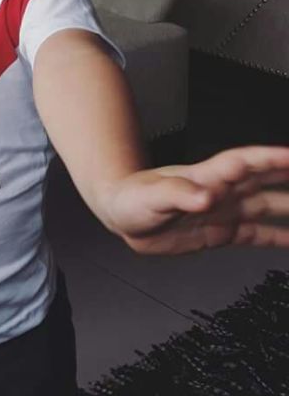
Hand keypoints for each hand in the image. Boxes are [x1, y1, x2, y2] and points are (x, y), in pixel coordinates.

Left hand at [103, 145, 288, 254]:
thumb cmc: (132, 198)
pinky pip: (258, 234)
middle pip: (267, 180)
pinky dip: (280, 237)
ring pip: (269, 206)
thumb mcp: (151, 196)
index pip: (246, 163)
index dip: (271, 158)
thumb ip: (178, 194)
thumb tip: (203, 197)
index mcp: (208, 177)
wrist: (122, 215)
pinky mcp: (222, 232)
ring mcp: (225, 210)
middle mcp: (222, 191)